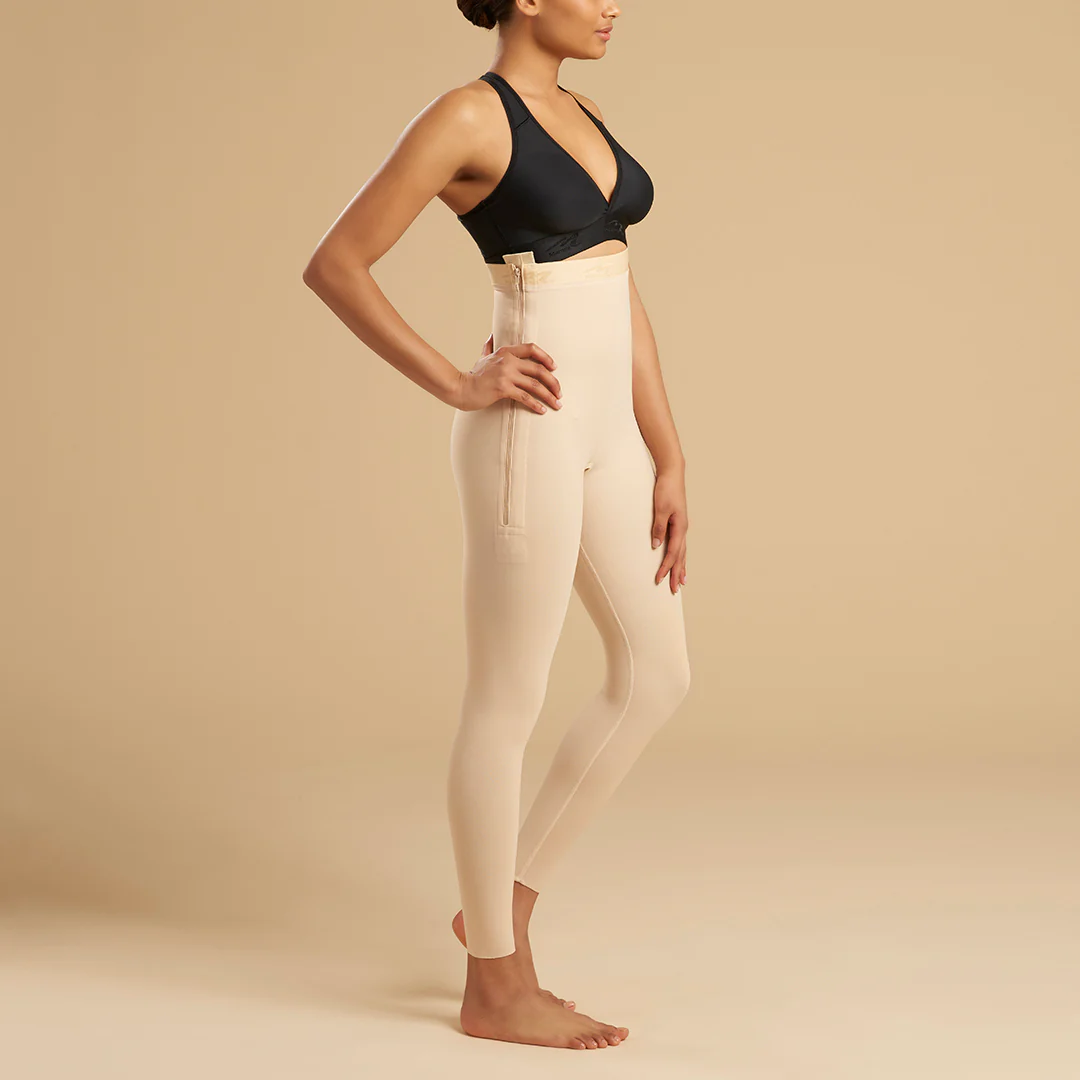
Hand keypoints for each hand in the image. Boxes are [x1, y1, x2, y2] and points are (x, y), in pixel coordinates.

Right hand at [453, 332, 562, 413]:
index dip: (546, 358)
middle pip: (539, 369)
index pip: (532, 348)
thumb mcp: (482, 357)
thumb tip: (491, 336)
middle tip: (560, 393)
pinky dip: (536, 404)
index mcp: (506, 351)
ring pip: (535, 385)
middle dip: (553, 382)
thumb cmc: (473, 376)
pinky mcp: (502, 389)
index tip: (555, 368)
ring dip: (549, 395)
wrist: (461, 388)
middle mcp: (508, 361)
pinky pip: (525, 397)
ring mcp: (505, 374)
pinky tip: (542, 410)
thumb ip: (489, 347)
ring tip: (557, 404)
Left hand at [651, 466, 687, 593]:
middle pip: (680, 556)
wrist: (672, 473)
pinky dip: (679, 556)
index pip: (673, 553)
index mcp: (680, 527)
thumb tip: (656, 545)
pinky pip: (679, 544)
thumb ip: (658, 527)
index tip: (659, 579)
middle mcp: (683, 529)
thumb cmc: (666, 489)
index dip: (666, 567)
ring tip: (681, 581)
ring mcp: (681, 526)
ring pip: (682, 552)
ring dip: (680, 567)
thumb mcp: (660, 508)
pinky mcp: (678, 522)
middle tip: (674, 590)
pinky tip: (678, 560)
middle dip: (677, 573)